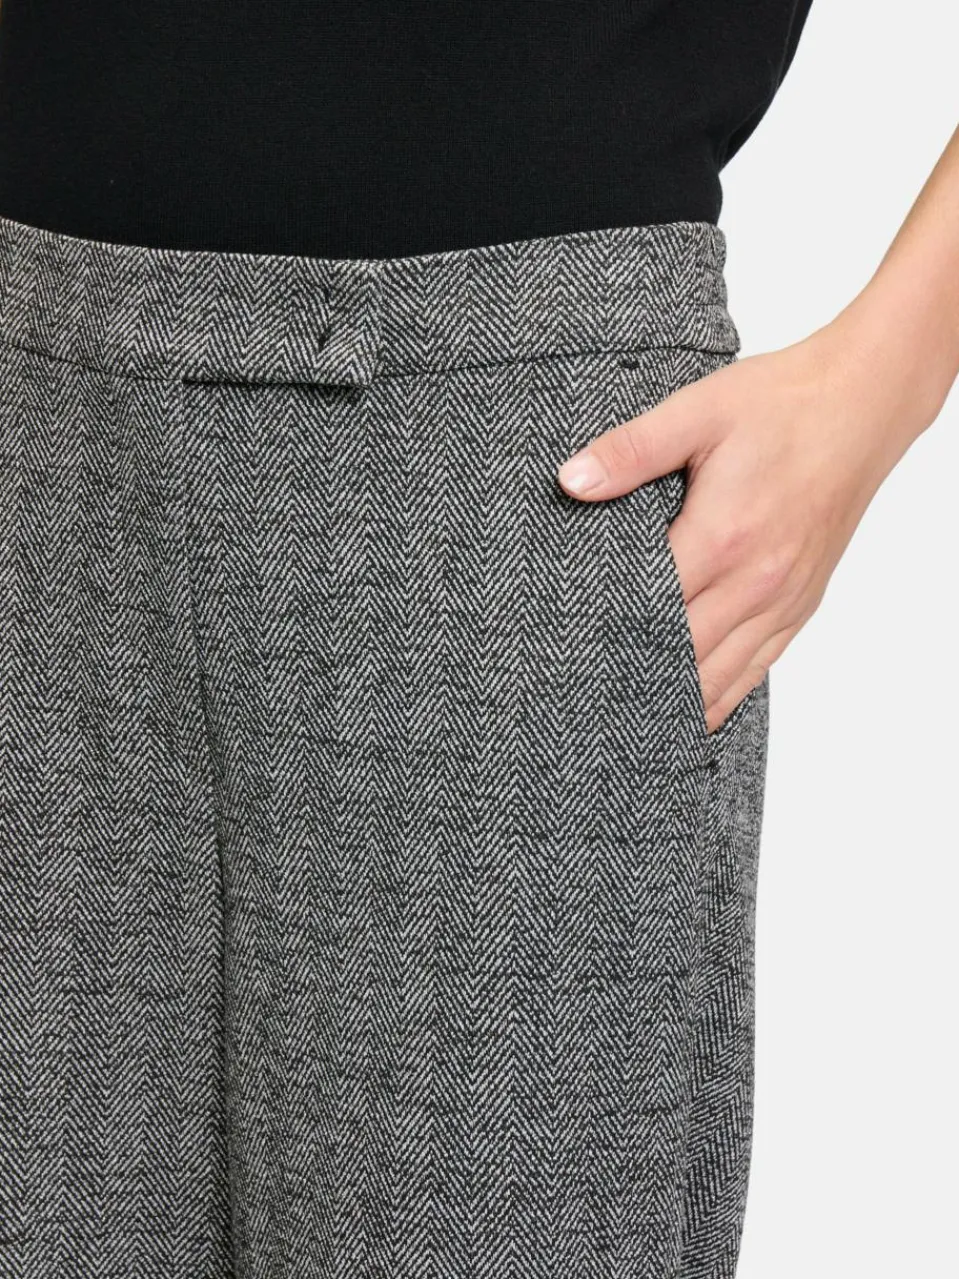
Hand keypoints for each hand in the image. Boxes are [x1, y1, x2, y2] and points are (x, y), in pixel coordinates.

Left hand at [555, 315, 937, 732]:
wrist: (863, 404)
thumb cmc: (782, 404)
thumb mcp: (697, 411)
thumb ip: (631, 451)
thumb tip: (571, 481)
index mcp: (722, 537)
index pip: (648, 608)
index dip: (603, 632)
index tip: (565, 651)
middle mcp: (756, 581)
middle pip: (682, 657)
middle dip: (632, 676)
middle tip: (582, 695)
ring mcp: (783, 600)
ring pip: (721, 677)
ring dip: (676, 701)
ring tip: (625, 719)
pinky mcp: (801, 604)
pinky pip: (758, 669)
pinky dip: (722, 694)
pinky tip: (692, 711)